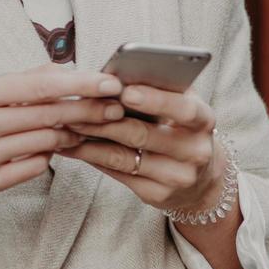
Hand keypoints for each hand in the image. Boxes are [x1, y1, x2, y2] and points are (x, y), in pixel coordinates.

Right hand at [0, 63, 125, 196]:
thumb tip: (71, 72)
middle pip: (47, 116)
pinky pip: (34, 166)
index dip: (79, 85)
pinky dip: (49, 153)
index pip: (39, 87)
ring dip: (72, 132)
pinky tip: (55, 143)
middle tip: (117, 106)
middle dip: (88, 109)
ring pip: (45, 142)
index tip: (110, 82)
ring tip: (87, 124)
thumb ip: (26, 79)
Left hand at [58, 83, 223, 212]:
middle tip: (75, 106)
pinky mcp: (157, 195)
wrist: (201, 179)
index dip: (155, 100)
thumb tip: (115, 73)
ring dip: (90, 139)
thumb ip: (157, 87)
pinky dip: (92, 157)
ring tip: (66, 124)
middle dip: (105, 119)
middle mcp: (195, 151)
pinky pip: (117, 173)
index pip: (183, 109)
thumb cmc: (179, 127)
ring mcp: (177, 177)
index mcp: (203, 121)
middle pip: (143, 135)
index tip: (125, 91)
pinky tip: (72, 146)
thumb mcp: (180, 104)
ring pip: (124, 157)